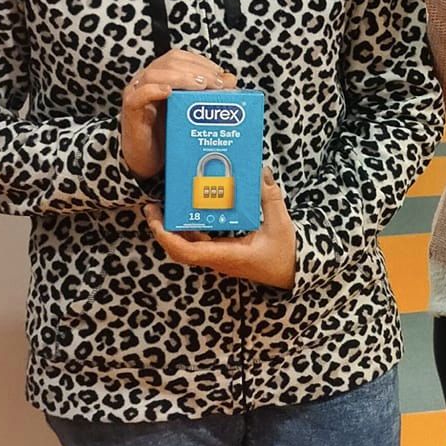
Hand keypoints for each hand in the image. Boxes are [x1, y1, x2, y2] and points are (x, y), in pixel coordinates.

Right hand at [121, 49, 235, 180]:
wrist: (145, 161)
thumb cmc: (167, 135)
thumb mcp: (190, 113)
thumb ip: (208, 95)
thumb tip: (231, 80)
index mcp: (161, 77)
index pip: (179, 58)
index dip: (200, 62)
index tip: (220, 74)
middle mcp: (147, 81)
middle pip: (170, 62)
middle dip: (197, 69)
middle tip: (218, 83)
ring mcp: (136, 94)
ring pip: (154, 74)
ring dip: (181, 77)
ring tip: (201, 85)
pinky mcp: (131, 110)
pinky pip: (140, 95)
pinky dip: (155, 90)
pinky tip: (170, 92)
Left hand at [144, 169, 296, 288]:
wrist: (293, 273)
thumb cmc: (287, 254)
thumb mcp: (281, 224)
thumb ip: (270, 197)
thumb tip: (261, 172)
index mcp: (228, 255)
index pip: (188, 252)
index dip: (167, 237)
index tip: (157, 220)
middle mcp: (218, 258)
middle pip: (179, 249)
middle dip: (162, 229)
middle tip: (153, 207)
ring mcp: (218, 256)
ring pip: (187, 246)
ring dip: (173, 228)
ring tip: (164, 206)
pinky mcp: (222, 252)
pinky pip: (198, 242)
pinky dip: (189, 228)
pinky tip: (188, 210)